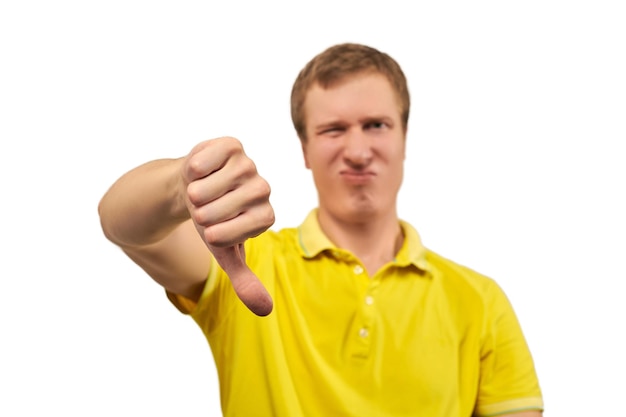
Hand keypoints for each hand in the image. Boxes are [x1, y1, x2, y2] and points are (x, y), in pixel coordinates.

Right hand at [181, 137, 273, 315]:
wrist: (191, 190)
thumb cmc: (211, 222)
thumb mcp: (223, 254)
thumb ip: (243, 280)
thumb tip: (265, 310)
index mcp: (265, 214)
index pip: (253, 224)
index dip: (225, 231)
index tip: (211, 233)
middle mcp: (262, 187)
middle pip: (232, 204)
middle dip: (206, 212)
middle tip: (200, 211)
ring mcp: (248, 164)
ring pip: (216, 183)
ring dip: (197, 193)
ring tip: (197, 194)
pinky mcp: (231, 145)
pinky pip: (209, 158)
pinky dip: (195, 169)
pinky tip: (197, 173)